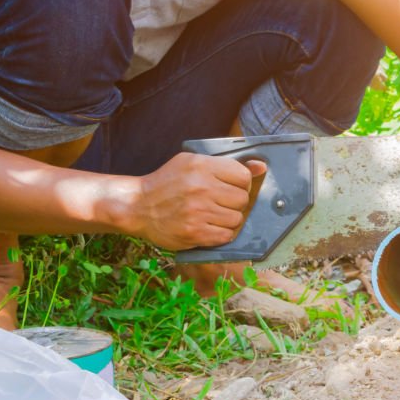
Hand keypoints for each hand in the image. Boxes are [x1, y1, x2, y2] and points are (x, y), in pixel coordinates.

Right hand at [131, 153, 266, 249]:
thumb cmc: (168, 183)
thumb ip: (228, 165)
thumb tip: (262, 167)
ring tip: (211, 215)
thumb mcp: (193, 163)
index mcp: (201, 167)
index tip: (229, 188)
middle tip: (219, 203)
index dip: (240, 184)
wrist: (138, 206)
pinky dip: (220, 234)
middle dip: (234, 203)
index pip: (243, 177)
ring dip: (228, 220)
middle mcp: (201, 188)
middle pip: (242, 199)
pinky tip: (207, 227)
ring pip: (236, 219)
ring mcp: (198, 212)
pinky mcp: (194, 233)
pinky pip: (225, 236)